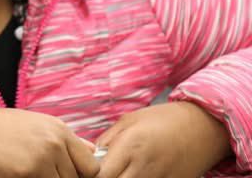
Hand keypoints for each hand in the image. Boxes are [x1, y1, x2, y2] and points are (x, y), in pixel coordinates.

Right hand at [0, 108, 99, 177]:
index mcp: (59, 129)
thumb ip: (64, 139)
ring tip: (28, 173)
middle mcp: (55, 142)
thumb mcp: (34, 125)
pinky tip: (16, 174)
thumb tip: (94, 151)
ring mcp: (42, 157)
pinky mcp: (28, 172)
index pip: (91, 165)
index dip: (80, 174)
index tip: (65, 173)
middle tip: (40, 172)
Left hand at [95, 102, 231, 177]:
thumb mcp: (128, 121)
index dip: (92, 175)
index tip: (89, 170)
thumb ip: (106, 141)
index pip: (101, 175)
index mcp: (130, 146)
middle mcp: (144, 166)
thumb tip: (89, 158)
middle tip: (103, 172)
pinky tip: (136, 173)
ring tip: (122, 170)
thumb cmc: (161, 119)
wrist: (203, 126)